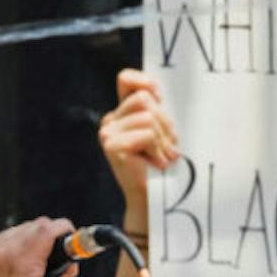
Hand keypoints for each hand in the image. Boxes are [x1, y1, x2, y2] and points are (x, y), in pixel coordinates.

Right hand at [98, 70, 180, 227]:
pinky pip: (146, 134)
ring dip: (162, 139)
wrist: (152, 198)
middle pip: (144, 99)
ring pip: (147, 117)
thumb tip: (155, 90)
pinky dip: (158, 149)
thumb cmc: (161, 163)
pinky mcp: (112, 145)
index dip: (145, 82)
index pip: (126, 79)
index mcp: (120, 114)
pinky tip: (156, 163)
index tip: (160, 99)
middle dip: (164, 122)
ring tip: (163, 156)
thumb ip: (155, 109)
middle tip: (169, 145)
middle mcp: (109, 121)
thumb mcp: (160, 130)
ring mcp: (107, 133)